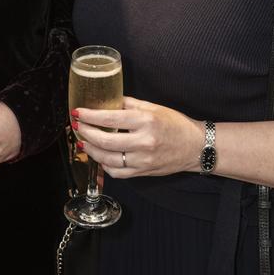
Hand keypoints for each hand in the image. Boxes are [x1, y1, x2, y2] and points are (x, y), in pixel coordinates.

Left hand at [73, 96, 201, 177]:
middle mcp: (144, 142)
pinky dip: (104, 164)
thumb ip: (129, 104)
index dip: (90, 116)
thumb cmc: (175, 124)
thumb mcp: (153, 107)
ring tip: (84, 141)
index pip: (111, 118)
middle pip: (105, 141)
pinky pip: (117, 172)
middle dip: (86, 133)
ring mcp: (143, 160)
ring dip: (91, 150)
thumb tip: (108, 101)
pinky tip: (100, 156)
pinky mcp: (143, 172)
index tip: (78, 112)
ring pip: (108, 159)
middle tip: (78, 126)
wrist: (196, 146)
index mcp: (146, 121)